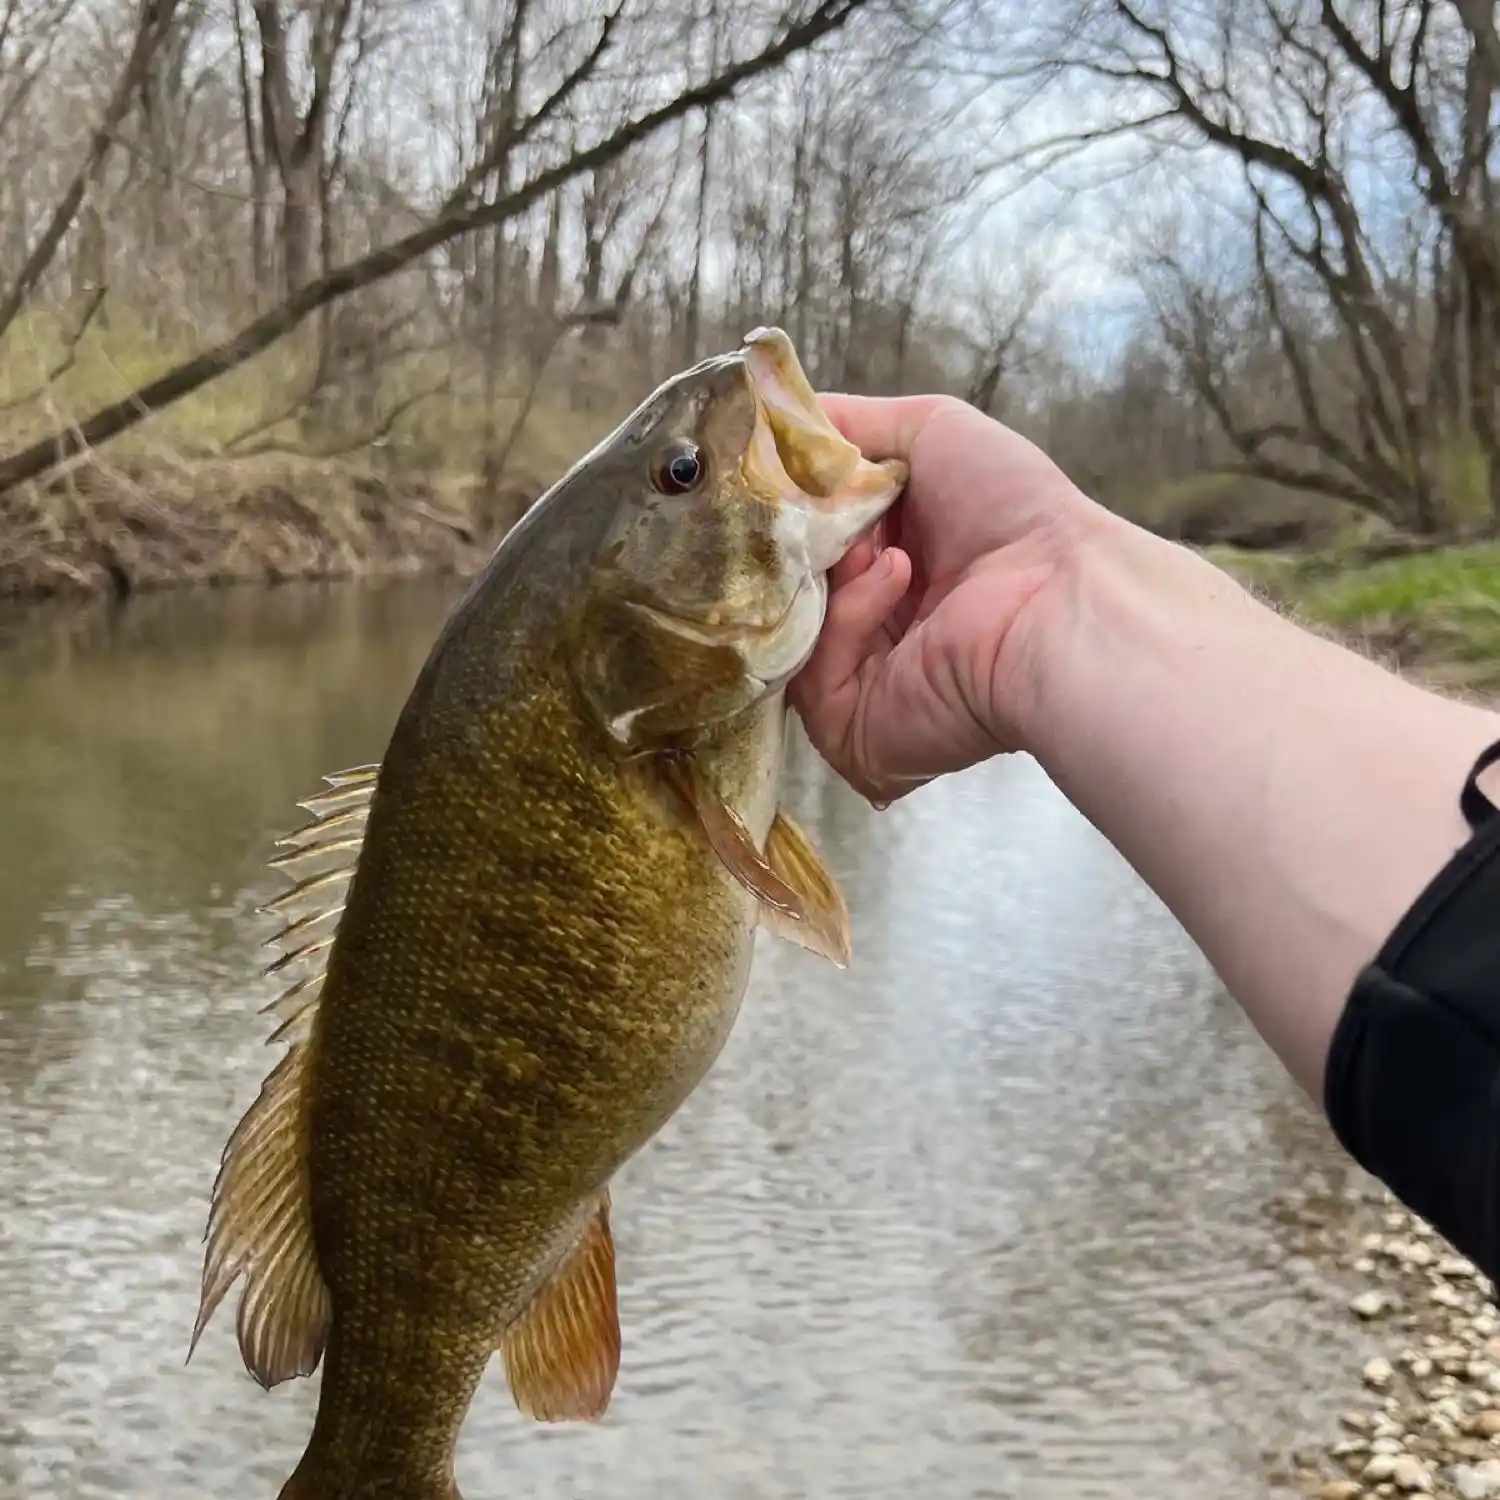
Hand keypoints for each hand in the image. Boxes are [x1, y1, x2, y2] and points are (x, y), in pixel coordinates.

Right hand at [789, 393, 1098, 806]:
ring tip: (878, 542)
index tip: (774, 474)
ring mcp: (865, 688)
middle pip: (791, 591)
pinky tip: (898, 579)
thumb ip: (851, 425)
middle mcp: (881, 632)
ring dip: (829, 574)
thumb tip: (774, 414)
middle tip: (812, 504)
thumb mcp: (932, 430)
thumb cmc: (1012, 512)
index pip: (811, 547)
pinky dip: (848, 617)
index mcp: (898, 571)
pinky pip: (812, 676)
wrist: (1058, 598)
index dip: (791, 510)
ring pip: (791, 633)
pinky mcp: (855, 736)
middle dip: (800, 541)